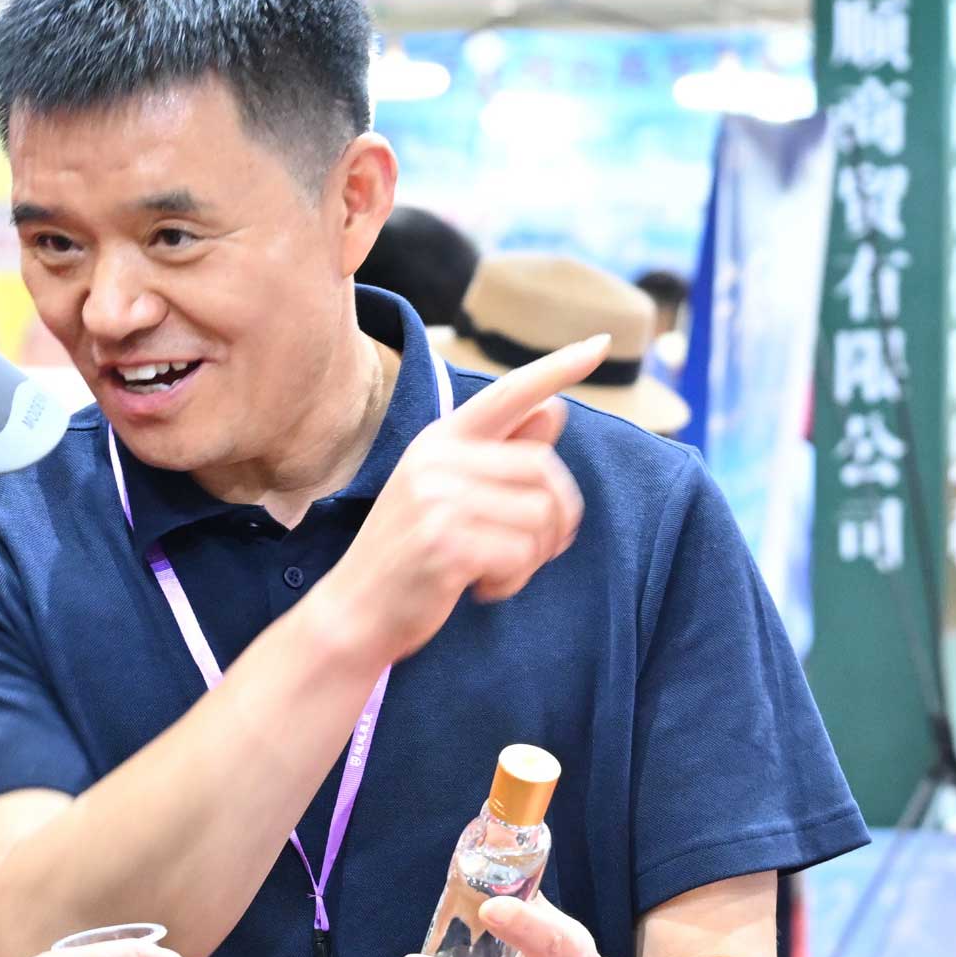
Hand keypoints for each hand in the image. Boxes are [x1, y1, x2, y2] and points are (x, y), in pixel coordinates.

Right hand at [322, 338, 603, 661]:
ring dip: (533, 556)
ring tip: (498, 571)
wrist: (355, 612)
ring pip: (540, 517)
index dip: (557, 368)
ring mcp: (437, 498)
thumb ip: (502, 454)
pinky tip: (482, 589)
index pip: (509, 393)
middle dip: (558, 517)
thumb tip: (556, 409)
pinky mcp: (444, 542)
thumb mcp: (450, 494)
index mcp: (441, 440)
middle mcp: (437, 458)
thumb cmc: (411, 553)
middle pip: (545, 470)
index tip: (599, 344)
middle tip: (535, 551)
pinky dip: (513, 581)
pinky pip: (521, 555)